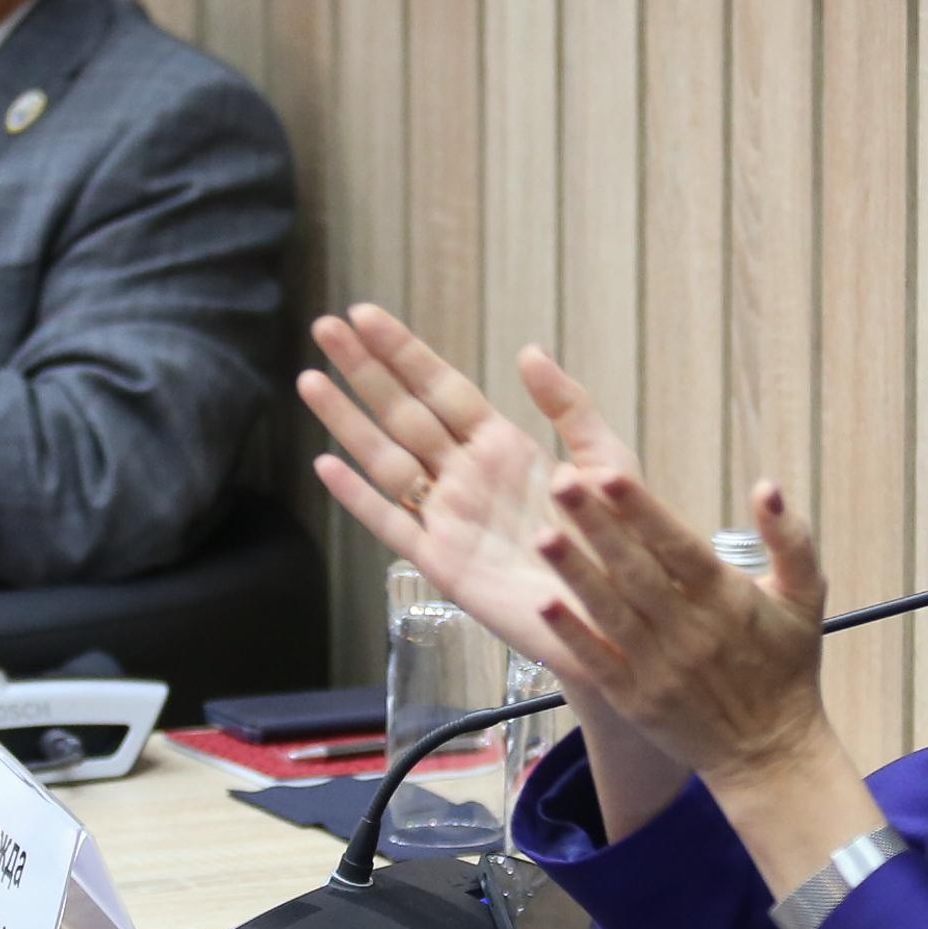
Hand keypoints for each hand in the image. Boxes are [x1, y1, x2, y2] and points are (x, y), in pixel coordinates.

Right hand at [300, 305, 645, 683]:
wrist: (618, 614)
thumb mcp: (605, 462)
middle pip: (403, 412)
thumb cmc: (617, 541)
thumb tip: (527, 350)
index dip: (402, 351)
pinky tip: (326, 465)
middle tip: (324, 326)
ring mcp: (449, 518)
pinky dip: (358, 497)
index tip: (365, 314)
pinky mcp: (442, 563)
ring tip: (309, 379)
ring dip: (347, 421)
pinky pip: (392, 524)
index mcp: (502, 446)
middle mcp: (466, 476)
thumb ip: (569, 407)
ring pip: (385, 460)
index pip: (440, 387)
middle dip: (363, 370)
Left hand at [529, 464, 834, 785]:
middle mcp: (689, 630)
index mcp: (726, 598)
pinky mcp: (636, 699)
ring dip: (573, 573)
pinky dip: (570, 634)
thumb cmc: (787, 665)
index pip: (677, 544)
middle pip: (635, 570)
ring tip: (540, 534)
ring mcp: (659, 667)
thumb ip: (791, 539)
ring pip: (610, 612)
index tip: (605, 473)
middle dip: (595, 525)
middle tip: (558, 481)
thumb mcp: (806, 598)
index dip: (641, 509)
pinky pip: (598, 662)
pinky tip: (542, 605)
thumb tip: (768, 486)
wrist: (770, 752)